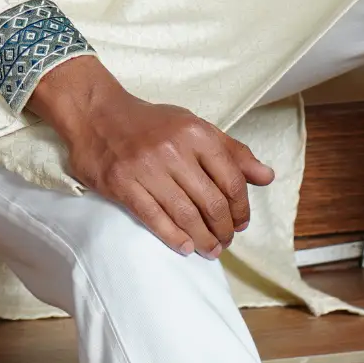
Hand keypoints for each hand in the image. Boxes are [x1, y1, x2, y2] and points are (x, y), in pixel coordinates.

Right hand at [28, 55, 273, 257]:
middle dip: (224, 231)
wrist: (96, 113)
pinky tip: (185, 246)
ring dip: (204, 240)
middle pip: (212, 204)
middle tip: (224, 241)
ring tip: (210, 249)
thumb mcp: (192, 126)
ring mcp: (145, 166)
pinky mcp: (122, 183)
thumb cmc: (150, 123)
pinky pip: (155, 219)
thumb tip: (267, 176)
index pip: (232, 180)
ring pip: (186, 216)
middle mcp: (172, 148)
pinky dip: (174, 238)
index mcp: (194, 132)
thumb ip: (232, 151)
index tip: (240, 223)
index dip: (241, 209)